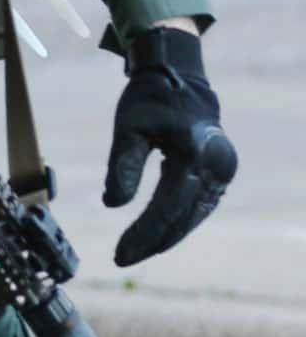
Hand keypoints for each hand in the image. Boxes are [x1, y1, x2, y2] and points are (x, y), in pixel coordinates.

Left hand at [103, 25, 237, 265]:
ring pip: (193, 216)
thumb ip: (122, 166)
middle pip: (184, 217)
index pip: (168, 205)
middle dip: (153, 241)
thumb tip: (112, 205)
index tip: (120, 252)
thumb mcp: (128, 127)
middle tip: (121, 258)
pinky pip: (197, 206)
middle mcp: (217, 166)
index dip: (145, 233)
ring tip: (132, 251)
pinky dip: (176, 222)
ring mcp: (223, 172)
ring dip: (165, 236)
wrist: (181, 78)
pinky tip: (153, 235)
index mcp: (196, 153)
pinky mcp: (220, 175)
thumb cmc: (151, 100)